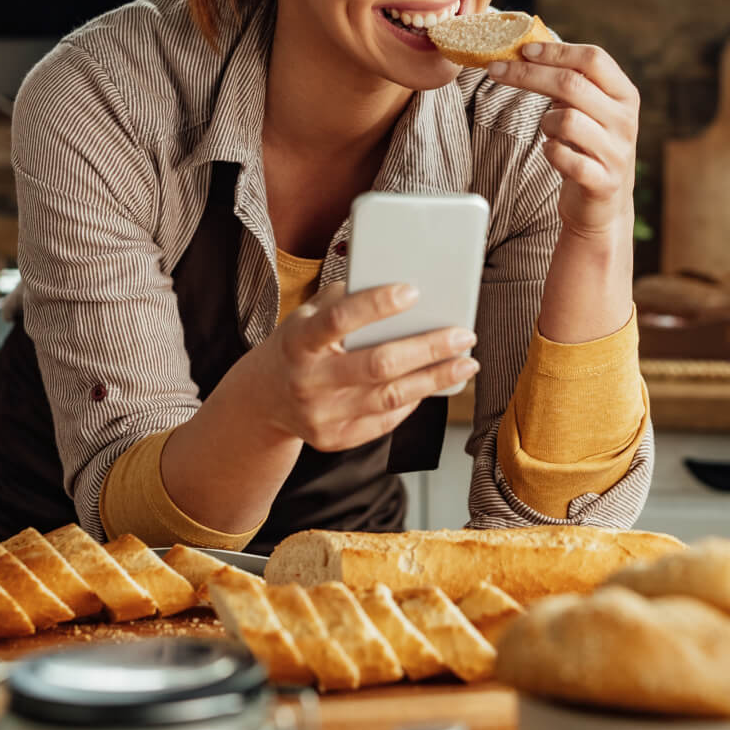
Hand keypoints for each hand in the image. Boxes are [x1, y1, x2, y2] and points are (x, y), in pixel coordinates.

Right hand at [261, 282, 477, 451]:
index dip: (377, 305)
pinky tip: (435, 383)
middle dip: (427, 348)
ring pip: (390, 398)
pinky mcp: (334, 440)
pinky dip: (414, 400)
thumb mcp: (309, 314)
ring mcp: (320, 415)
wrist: (263, 398)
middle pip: (377, 365)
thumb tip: (404, 290)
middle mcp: (307, 381)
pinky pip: (384, 420)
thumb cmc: (299, 343)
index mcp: (298, 340)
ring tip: (466, 362)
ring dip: (434, 379)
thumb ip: (347, 299)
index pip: (339, 320)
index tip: (414, 291)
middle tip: (464, 334)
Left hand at [487, 41, 638, 237]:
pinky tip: (552, 152)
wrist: (603, 204)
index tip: (523, 48)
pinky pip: (563, 156)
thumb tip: (527, 48)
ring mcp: (616, 152)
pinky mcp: (602, 181)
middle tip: (496, 70)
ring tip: (548, 130)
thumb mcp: (588, 109)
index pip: (593, 59)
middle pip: (572, 84)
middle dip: (528, 74)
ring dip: (545, 122)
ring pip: (566, 120)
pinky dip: (550, 151)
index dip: (556, 51)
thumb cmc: (588, 146)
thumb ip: (571, 81)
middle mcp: (625, 120)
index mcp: (625, 95)